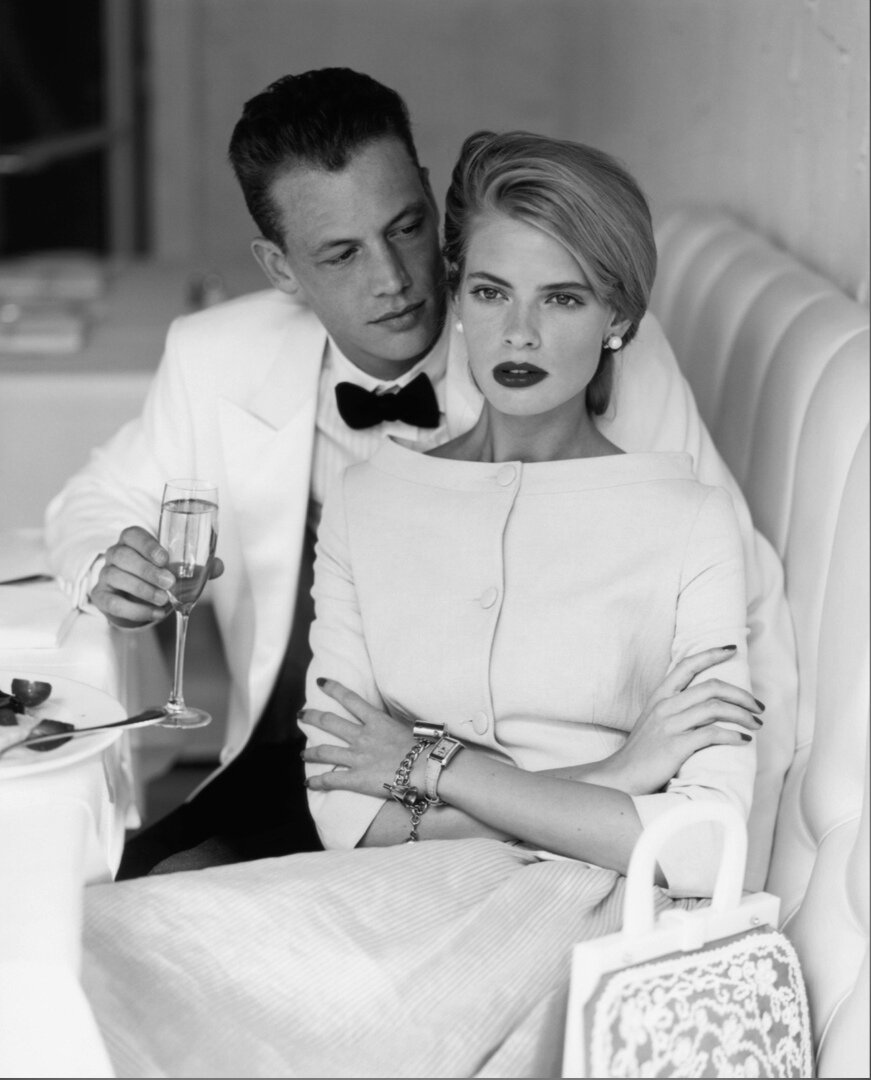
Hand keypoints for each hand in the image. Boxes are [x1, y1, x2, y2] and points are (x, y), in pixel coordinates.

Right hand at [91, 525, 223, 628]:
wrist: (138, 599)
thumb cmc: (158, 575)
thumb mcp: (178, 569)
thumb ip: (198, 566)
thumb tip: (219, 566)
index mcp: (133, 541)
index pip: (133, 534)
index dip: (147, 544)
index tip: (164, 558)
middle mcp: (115, 554)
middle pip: (122, 555)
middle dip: (147, 570)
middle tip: (169, 583)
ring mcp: (106, 575)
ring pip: (115, 576)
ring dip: (141, 589)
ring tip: (163, 600)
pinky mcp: (101, 596)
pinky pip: (112, 601)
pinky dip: (135, 609)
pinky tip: (155, 613)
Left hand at [301, 679, 419, 798]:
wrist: (426, 768)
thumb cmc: (424, 748)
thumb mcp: (407, 728)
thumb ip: (393, 725)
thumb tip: (392, 724)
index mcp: (376, 720)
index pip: (350, 698)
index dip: (333, 688)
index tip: (321, 682)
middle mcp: (362, 736)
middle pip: (330, 722)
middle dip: (312, 717)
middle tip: (301, 715)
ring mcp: (358, 757)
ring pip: (325, 751)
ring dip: (310, 753)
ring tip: (303, 754)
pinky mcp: (357, 779)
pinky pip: (331, 780)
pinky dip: (317, 782)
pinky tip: (308, 784)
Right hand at [595, 646, 761, 795]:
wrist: (621, 775)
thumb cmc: (642, 751)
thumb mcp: (654, 721)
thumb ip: (675, 708)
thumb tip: (706, 704)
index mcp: (659, 696)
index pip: (687, 665)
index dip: (711, 654)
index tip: (732, 650)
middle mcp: (665, 706)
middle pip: (711, 687)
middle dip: (741, 694)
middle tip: (758, 706)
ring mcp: (669, 725)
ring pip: (715, 709)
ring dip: (742, 715)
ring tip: (756, 724)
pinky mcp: (675, 746)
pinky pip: (711, 734)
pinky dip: (733, 736)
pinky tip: (743, 741)